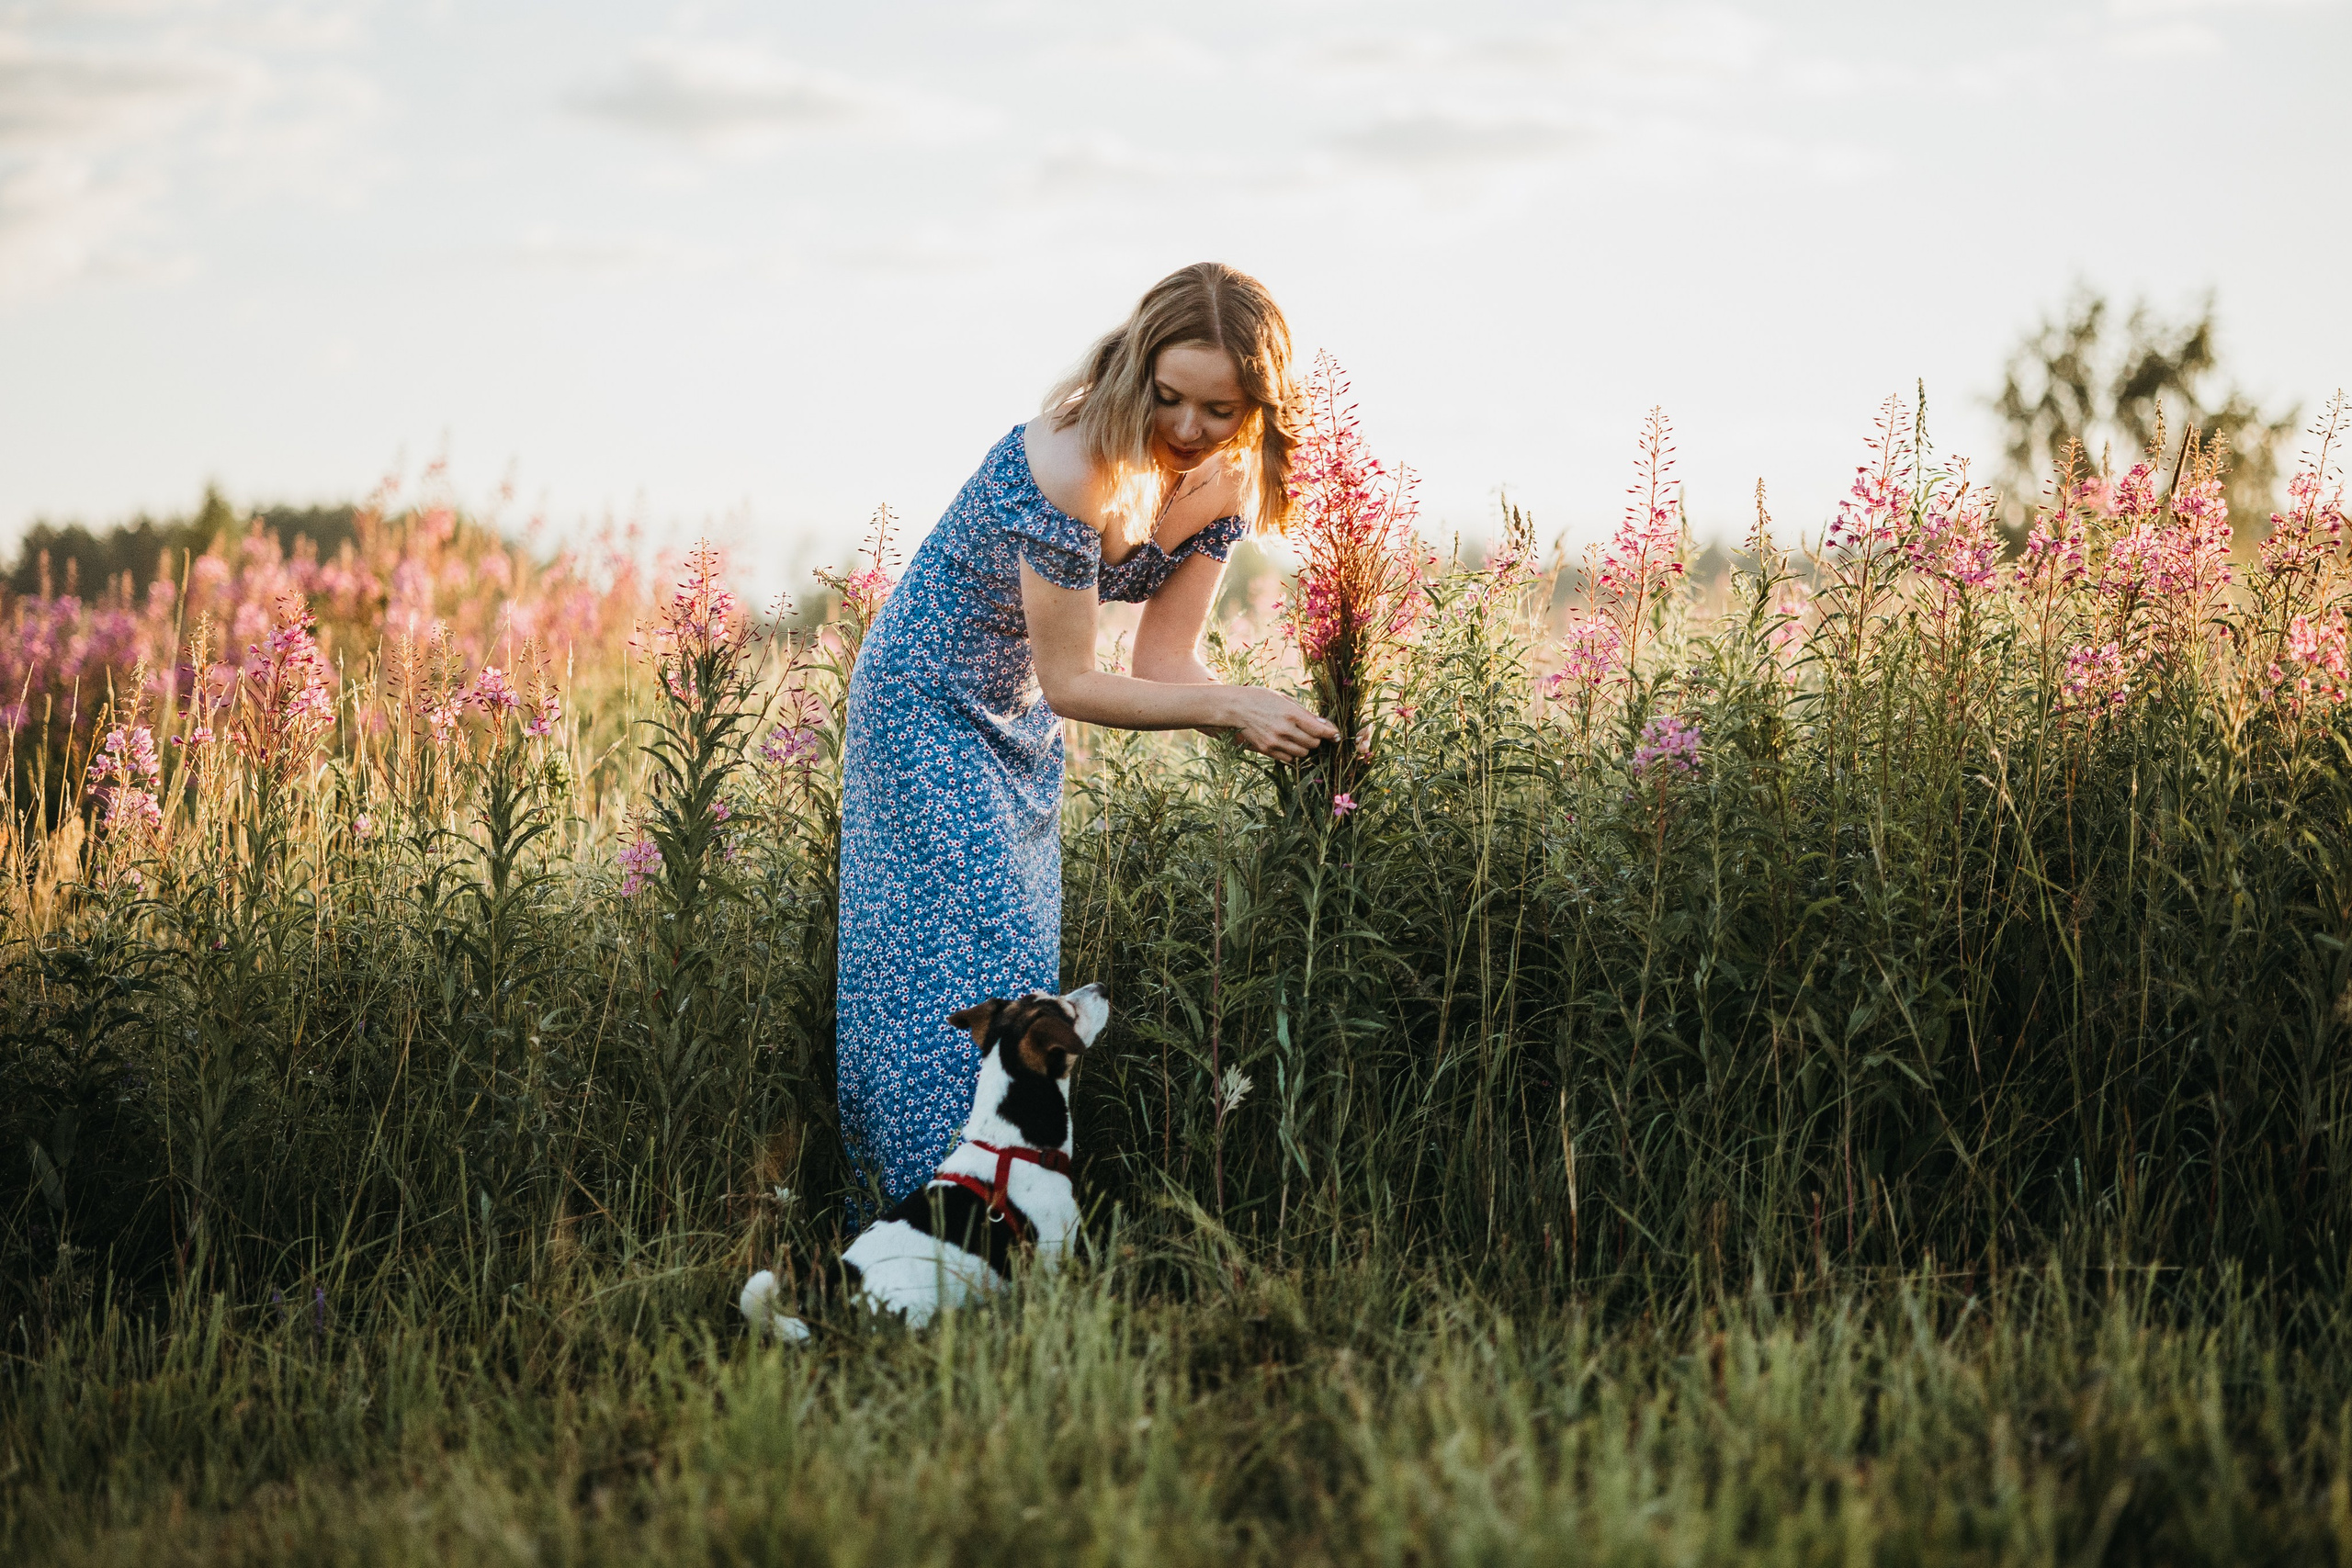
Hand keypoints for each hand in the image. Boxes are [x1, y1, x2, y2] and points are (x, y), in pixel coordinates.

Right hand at [1221, 686, 1338, 761]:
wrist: (1235, 708)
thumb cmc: (1261, 698)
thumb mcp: (1284, 699)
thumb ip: (1304, 713)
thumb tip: (1324, 725)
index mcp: (1291, 714)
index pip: (1319, 730)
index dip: (1331, 734)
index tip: (1336, 735)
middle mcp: (1285, 730)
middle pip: (1313, 744)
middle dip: (1316, 740)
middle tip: (1311, 733)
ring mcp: (1275, 742)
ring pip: (1302, 754)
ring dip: (1304, 747)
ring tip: (1297, 737)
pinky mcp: (1267, 750)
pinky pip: (1288, 758)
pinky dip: (1292, 753)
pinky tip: (1287, 743)